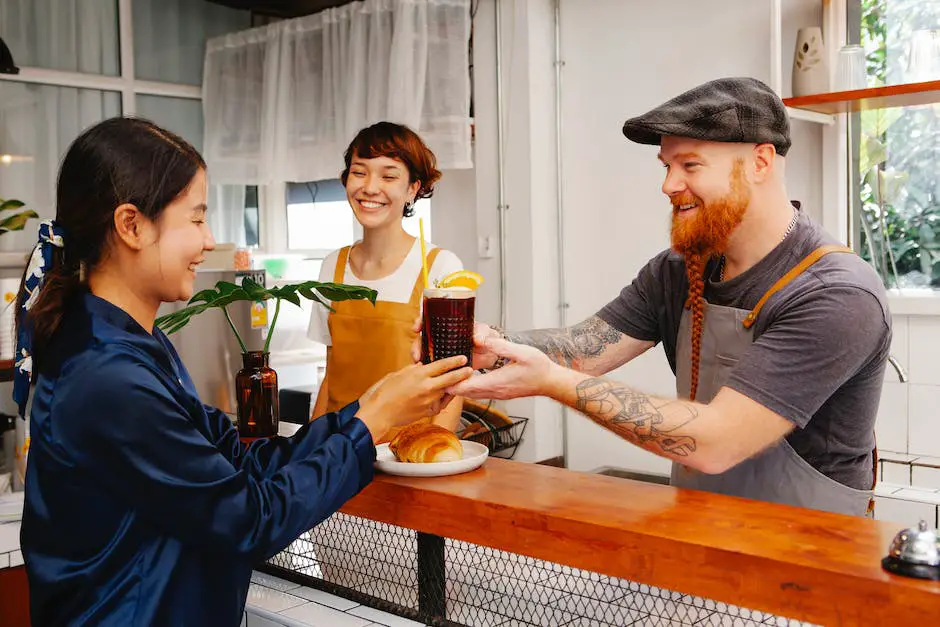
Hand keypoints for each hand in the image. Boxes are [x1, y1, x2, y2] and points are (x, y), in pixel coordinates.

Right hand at [357, 356, 472, 441]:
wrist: (381, 412)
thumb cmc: (386, 392)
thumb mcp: (399, 374)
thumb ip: (414, 369)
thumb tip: (424, 366)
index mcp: (419, 374)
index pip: (442, 365)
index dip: (455, 361)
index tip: (463, 358)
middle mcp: (427, 387)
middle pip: (450, 379)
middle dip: (462, 374)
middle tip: (470, 370)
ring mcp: (429, 400)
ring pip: (446, 392)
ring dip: (451, 387)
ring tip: (458, 383)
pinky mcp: (428, 411)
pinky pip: (440, 404)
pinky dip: (442, 399)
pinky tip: (443, 396)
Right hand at [409, 318, 499, 370]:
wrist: (491, 354)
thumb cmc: (486, 338)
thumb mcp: (484, 332)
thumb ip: (481, 333)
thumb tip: (476, 339)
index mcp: (448, 326)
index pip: (430, 321)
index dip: (421, 323)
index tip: (416, 328)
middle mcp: (442, 338)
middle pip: (423, 340)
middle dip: (416, 346)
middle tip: (417, 354)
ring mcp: (442, 352)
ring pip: (425, 354)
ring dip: (420, 359)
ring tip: (419, 366)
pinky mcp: (446, 365)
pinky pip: (435, 367)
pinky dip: (429, 371)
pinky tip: (427, 374)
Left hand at [446, 337, 555, 399]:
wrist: (551, 382)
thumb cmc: (539, 367)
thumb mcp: (521, 352)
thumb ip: (501, 346)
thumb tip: (483, 339)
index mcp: (496, 382)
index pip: (466, 387)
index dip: (451, 383)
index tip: (440, 376)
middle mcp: (494, 391)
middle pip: (464, 393)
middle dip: (450, 386)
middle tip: (437, 376)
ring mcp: (497, 394)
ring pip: (471, 395)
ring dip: (459, 388)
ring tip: (447, 377)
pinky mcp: (500, 393)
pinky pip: (479, 394)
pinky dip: (469, 388)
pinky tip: (465, 379)